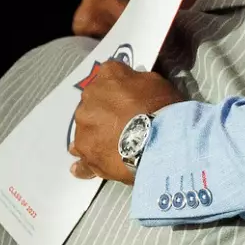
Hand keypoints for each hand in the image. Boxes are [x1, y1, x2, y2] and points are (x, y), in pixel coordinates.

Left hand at [69, 60, 184, 183]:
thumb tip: (129, 86)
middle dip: (104, 112)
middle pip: (93, 103)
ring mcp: (84, 126)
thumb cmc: (161, 109)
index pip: (108, 76)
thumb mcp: (155, 83)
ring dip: (94, 135)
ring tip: (109, 148)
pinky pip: (82, 160)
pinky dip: (84, 164)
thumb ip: (136, 81)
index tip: (127, 98)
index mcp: (107, 76)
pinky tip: (83, 168)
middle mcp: (89, 98)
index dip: (118, 88)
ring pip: (85, 130)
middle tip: (121, 124)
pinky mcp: (85, 152)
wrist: (158, 141)